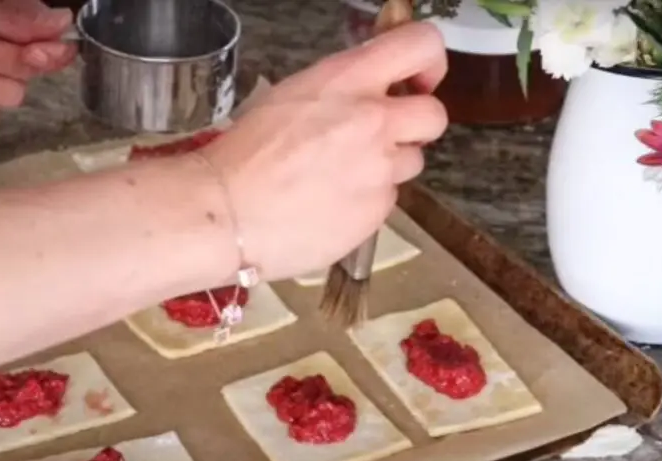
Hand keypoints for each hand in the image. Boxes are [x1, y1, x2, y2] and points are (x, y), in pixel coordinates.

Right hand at [199, 22, 448, 280]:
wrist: (226, 214)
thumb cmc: (245, 154)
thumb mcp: (293, 95)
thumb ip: (344, 89)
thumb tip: (374, 91)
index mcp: (348, 80)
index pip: (420, 45)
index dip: (430, 61)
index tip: (418, 80)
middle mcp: (373, 121)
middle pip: (434, 115)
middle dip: (415, 125)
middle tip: (384, 135)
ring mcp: (379, 170)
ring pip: (411, 163)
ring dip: (387, 166)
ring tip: (340, 175)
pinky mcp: (377, 213)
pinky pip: (387, 200)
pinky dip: (366, 201)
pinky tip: (329, 203)